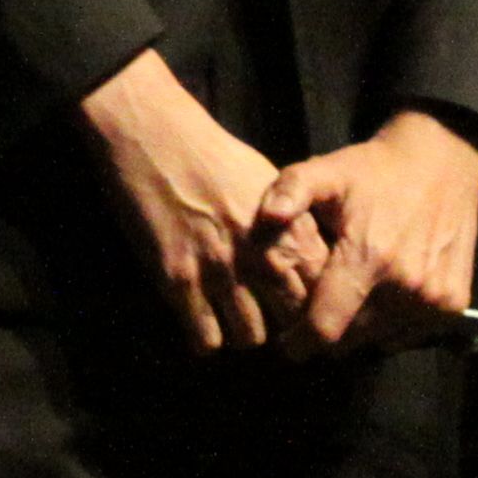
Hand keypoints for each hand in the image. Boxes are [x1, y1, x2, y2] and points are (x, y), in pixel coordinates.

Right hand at [81, 50, 320, 351]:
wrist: (156, 137)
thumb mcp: (268, 184)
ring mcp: (222, 271)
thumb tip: (306, 259)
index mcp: (290, 230)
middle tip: (266, 323)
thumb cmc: (212, 155)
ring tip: (231, 322)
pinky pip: (206, 339)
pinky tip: (200, 322)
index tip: (298, 309)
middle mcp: (263, 255)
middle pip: (292, 322)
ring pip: (250, 338)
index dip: (314, 306)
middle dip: (284, 330)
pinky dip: (205, 339)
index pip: (322, 291)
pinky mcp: (180, 281)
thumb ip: (292, 225)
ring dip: (243, 334)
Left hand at [250, 111, 477, 355]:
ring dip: (364, 329)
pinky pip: (413, 334)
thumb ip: (290, 190)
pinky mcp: (454, 302)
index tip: (287, 344)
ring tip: (353, 297)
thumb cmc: (376, 170)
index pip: (326, 329)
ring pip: (382, 339)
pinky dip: (396, 325)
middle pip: (353, 339)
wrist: (442, 159)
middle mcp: (405, 285)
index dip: (300, 342)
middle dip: (330, 331)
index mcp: (368, 257)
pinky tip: (386, 295)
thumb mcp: (327, 170)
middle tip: (321, 308)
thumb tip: (267, 216)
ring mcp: (434, 297)